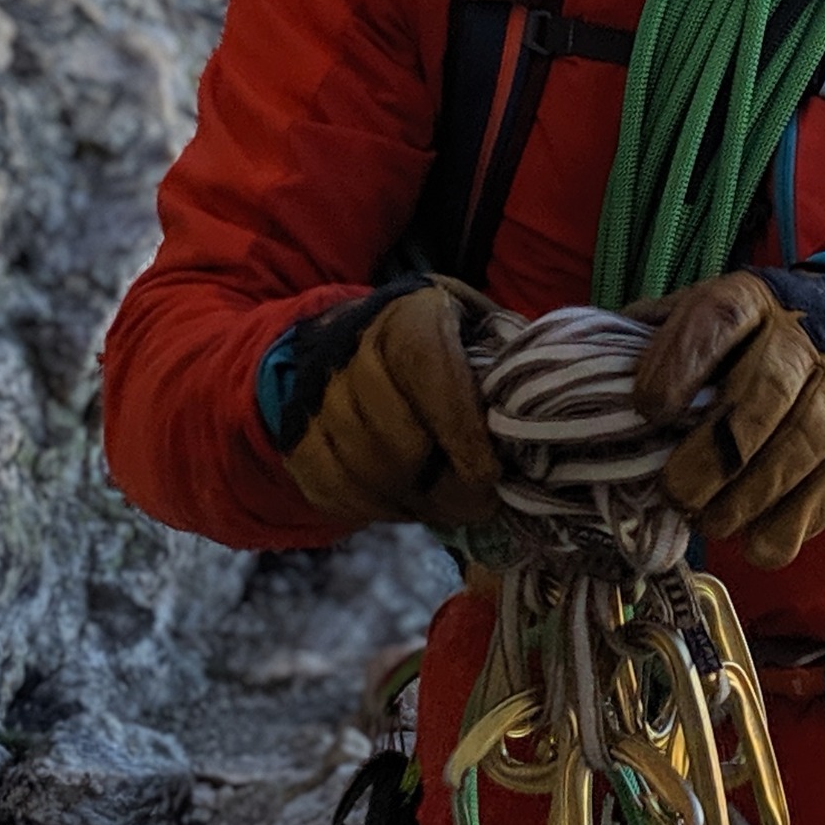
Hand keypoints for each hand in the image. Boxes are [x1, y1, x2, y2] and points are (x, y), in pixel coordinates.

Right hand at [273, 276, 503, 525]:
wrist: (355, 338)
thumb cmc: (439, 342)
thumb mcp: (478, 330)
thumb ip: (501, 368)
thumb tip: (528, 421)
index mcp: (407, 316)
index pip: (427, 370)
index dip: (459, 428)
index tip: (488, 473)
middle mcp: (352, 349)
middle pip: (395, 435)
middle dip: (442, 483)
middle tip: (477, 504)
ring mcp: (316, 395)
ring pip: (363, 468)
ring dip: (410, 501)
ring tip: (447, 508)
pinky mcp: (295, 436)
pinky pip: (330, 487)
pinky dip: (370, 508)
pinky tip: (404, 506)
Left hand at [630, 266, 824, 568]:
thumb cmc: (749, 342)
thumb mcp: (699, 321)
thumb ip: (648, 341)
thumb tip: (583, 373)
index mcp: (748, 301)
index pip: (718, 318)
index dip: (681, 362)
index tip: (647, 407)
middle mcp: (802, 338)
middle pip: (765, 389)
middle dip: (717, 450)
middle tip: (677, 493)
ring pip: (805, 441)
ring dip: (754, 493)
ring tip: (712, 522)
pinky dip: (797, 520)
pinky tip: (759, 542)